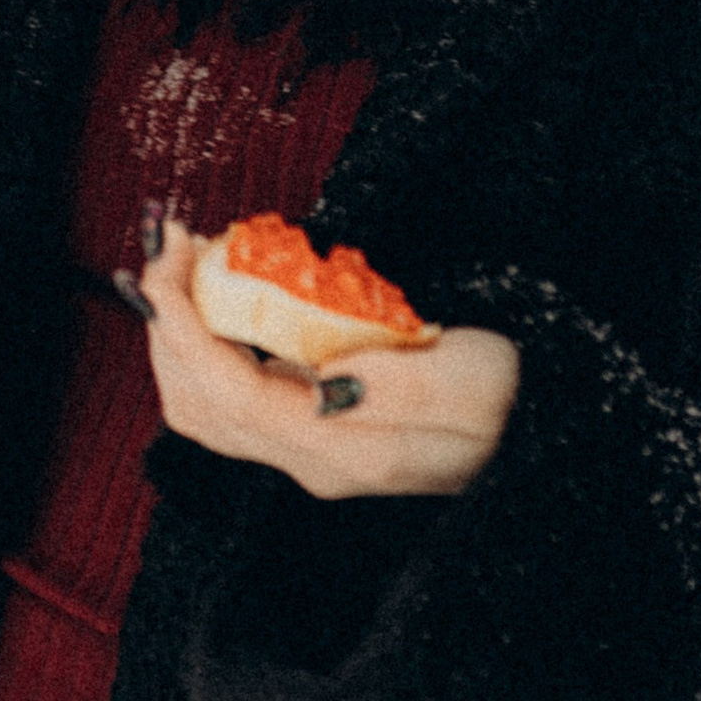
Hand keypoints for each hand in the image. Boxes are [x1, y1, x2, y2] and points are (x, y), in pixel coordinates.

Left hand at [124, 214, 519, 499]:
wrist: (533, 428)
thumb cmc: (510, 398)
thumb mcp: (470, 382)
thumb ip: (399, 387)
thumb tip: (326, 382)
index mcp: (341, 452)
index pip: (230, 395)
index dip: (185, 328)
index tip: (168, 259)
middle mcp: (311, 460)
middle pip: (198, 404)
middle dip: (167, 322)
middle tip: (168, 240)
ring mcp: (307, 448)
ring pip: (204, 403)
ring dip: (179, 331)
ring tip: (183, 259)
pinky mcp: (310, 427)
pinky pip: (231, 388)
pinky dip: (205, 338)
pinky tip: (215, 290)